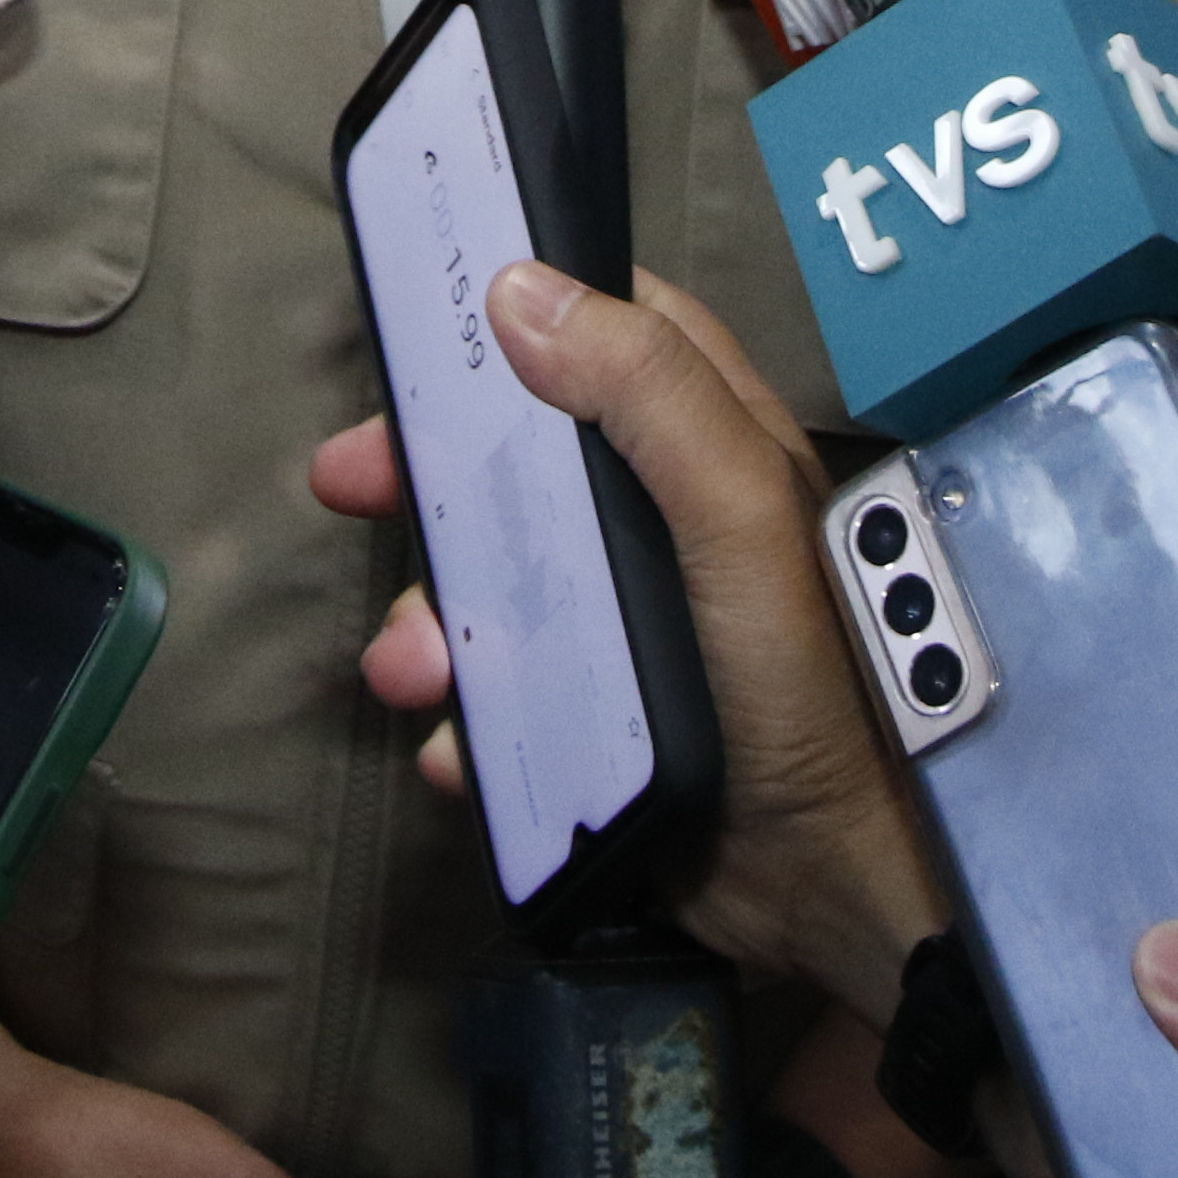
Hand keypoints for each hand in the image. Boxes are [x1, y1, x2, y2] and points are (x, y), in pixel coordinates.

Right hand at [309, 262, 944, 1020]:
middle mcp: (661, 520)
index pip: (609, 336)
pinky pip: (497, 699)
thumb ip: (650, 394)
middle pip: (515, 457)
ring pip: (488, 584)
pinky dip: (465, 724)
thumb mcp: (740, 515)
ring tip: (417, 674)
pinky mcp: (595, 717)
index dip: (518, 320)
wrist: (830, 887)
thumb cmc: (808, 684)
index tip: (422, 330)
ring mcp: (624, 622)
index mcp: (710, 445)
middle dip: (423, 472)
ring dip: (428, 621)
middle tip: (346, 482)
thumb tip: (523, 291)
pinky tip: (463, 756)